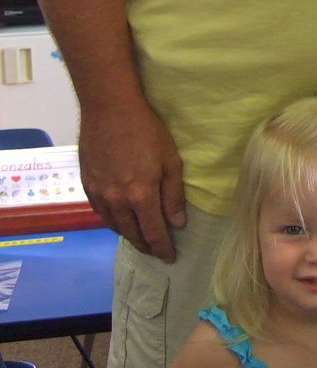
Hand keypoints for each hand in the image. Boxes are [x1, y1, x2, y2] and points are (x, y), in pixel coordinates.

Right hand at [78, 100, 185, 260]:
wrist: (109, 110)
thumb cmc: (146, 131)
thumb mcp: (170, 160)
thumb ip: (173, 195)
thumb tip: (178, 223)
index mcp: (141, 197)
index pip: (153, 232)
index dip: (162, 248)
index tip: (169, 258)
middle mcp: (117, 202)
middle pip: (132, 234)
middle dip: (146, 245)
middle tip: (155, 251)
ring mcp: (100, 195)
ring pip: (115, 226)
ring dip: (128, 236)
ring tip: (139, 240)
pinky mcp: (88, 185)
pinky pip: (100, 214)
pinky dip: (112, 222)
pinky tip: (119, 221)